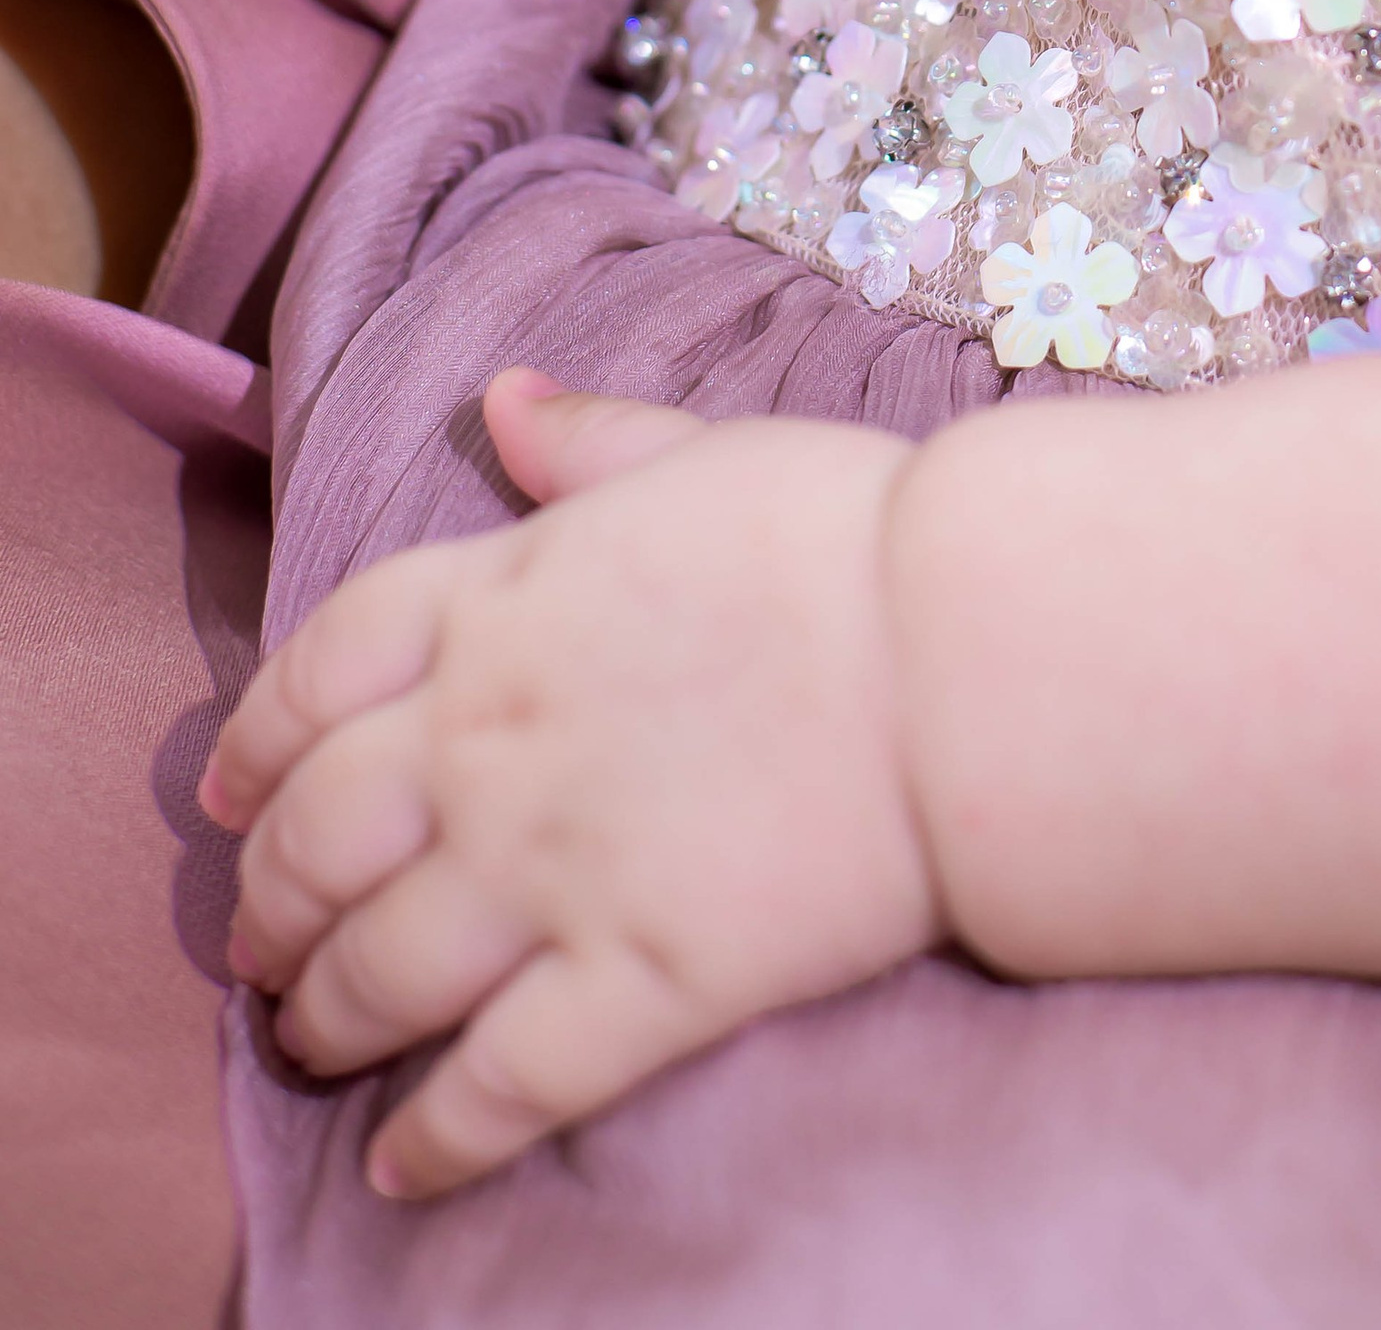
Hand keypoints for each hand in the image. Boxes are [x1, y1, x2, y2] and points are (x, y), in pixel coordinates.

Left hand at [204, 372, 940, 1196]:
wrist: (963, 651)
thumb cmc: (851, 536)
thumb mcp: (702, 456)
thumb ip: (590, 443)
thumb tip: (502, 400)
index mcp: (500, 600)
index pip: (320, 672)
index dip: (257, 740)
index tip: (229, 791)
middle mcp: (487, 740)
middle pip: (318, 835)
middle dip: (270, 900)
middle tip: (259, 942)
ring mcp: (549, 870)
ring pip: (376, 970)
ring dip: (324, 1017)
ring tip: (311, 1043)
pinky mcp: (632, 983)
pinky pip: (495, 1086)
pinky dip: (434, 1141)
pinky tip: (403, 1168)